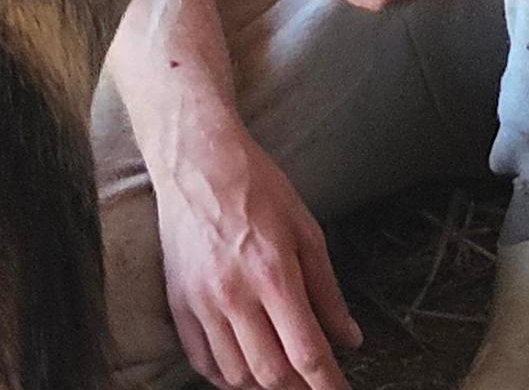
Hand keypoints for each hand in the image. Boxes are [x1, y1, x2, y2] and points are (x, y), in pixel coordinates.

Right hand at [155, 120, 359, 389]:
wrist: (197, 161)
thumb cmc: (258, 189)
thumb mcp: (308, 232)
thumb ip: (328, 292)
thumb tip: (350, 339)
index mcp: (274, 274)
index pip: (306, 352)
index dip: (328, 384)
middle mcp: (234, 294)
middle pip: (270, 374)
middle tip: (315, 386)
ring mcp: (201, 301)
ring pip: (234, 374)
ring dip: (263, 385)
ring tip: (284, 377)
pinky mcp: (178, 302)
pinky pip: (201, 360)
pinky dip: (225, 377)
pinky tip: (245, 370)